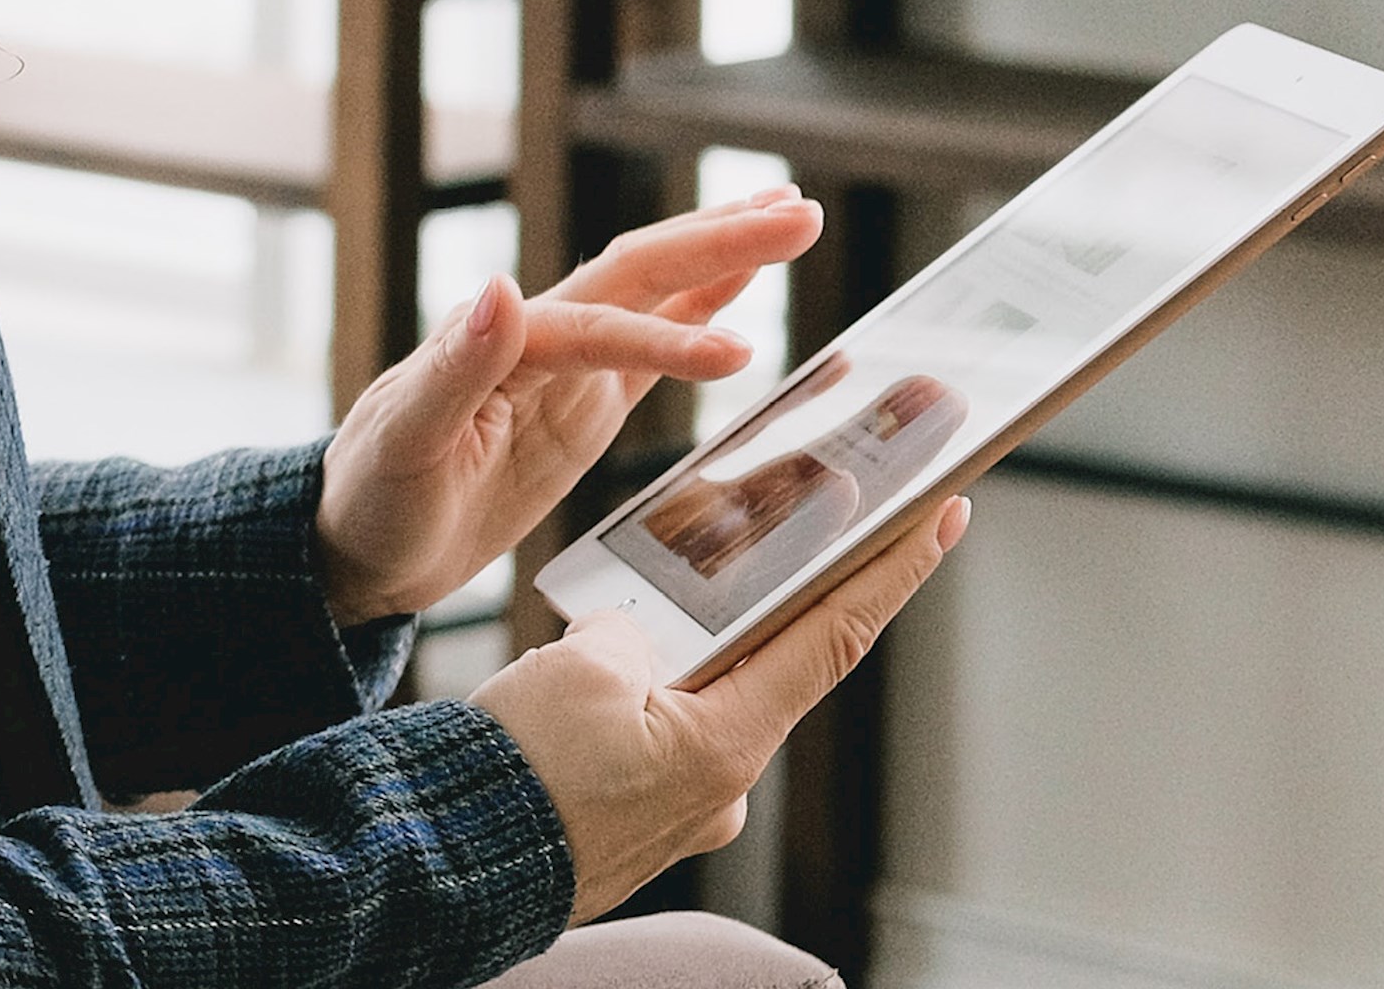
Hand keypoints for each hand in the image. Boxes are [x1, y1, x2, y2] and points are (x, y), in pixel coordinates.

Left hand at [316, 186, 824, 625]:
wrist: (357, 547)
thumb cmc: (371, 499)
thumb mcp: (403, 443)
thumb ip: (453, 369)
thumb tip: (500, 286)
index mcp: (499, 347)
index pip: (599, 329)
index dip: (667, 340)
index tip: (737, 357)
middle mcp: (534, 340)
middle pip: (639, 275)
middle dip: (718, 244)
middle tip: (800, 213)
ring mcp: (561, 370)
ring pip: (654, 295)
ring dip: (719, 256)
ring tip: (792, 216)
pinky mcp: (578, 406)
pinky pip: (649, 349)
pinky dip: (698, 313)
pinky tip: (740, 287)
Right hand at [470, 498, 970, 924]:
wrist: (441, 867)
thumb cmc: (512, 778)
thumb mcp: (581, 667)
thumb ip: (634, 630)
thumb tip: (635, 636)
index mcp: (724, 744)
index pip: (835, 637)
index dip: (894, 571)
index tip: (942, 516)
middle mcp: (718, 785)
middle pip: (761, 667)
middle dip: (739, 608)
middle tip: (731, 554)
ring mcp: (677, 811)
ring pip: (688, 703)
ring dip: (656, 662)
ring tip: (588, 644)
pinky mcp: (633, 823)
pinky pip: (644, 741)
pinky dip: (620, 705)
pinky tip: (567, 695)